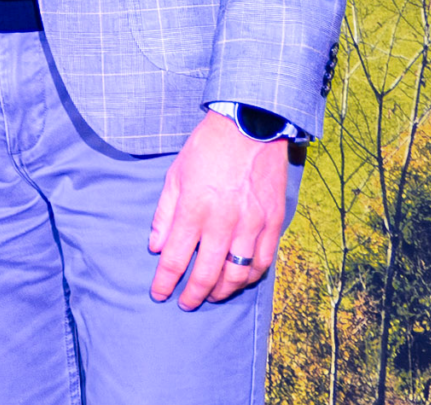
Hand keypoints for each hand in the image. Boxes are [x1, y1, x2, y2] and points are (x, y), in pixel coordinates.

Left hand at [149, 110, 289, 308]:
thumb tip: (156, 248)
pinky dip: (251, 277)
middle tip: (185, 303)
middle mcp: (224, 222)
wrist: (250, 128)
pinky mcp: (274, 223)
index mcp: (194, 209)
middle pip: (207, 273)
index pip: (176, 258)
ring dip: (222, 291)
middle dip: (193, 294)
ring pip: (238, 274)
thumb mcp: (174, 176)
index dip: (165, 282)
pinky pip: (264, 262)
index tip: (159, 294)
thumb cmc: (206, 149)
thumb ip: (164, 215)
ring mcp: (253, 225)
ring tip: (210, 296)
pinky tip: (239, 281)